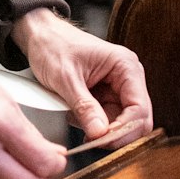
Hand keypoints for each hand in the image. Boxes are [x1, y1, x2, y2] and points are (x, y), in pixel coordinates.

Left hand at [11, 8, 152, 148]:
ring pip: (120, 124)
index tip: (103, 140)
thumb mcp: (65, 78)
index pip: (139, 108)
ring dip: (98, 129)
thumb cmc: (53, 46)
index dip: (125, 129)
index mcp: (125, 66)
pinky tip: (73, 114)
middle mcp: (128, 78)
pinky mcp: (105, 97)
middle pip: (135, 120)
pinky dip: (90, 124)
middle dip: (113, 133)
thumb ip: (84, 107)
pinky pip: (105, 121)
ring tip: (73, 116)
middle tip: (89, 139)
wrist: (40, 37)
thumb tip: (100, 133)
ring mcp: (117, 89)